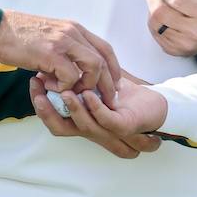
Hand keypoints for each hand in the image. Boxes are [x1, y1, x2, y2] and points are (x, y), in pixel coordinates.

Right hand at [0, 10, 119, 104]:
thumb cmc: (18, 36)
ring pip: (93, 67)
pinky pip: (70, 76)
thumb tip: (73, 72)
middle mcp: (73, 33)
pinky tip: (48, 85)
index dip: (113, 69)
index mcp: (75, 29)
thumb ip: (64, 50)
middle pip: (104, 60)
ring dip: (86, 86)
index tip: (112, 86)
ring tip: (71, 93)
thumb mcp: (49, 37)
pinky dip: (63, 87)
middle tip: (104, 101)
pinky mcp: (50, 53)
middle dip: (107, 84)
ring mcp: (63, 42)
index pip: (105, 49)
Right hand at [28, 75, 161, 158]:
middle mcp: (93, 127)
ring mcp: (108, 129)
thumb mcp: (103, 85)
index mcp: (85, 119)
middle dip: (44, 108)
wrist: (163, 109)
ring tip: (55, 91)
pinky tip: (85, 93)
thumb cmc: (133, 99)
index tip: (33, 81)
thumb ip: (83, 78)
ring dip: (68, 107)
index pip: (57, 115)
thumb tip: (59, 67)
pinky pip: (106, 121)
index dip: (42, 101)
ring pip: (82, 125)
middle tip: (35, 87)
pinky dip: (94, 108)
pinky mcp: (125, 126)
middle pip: (61, 126)